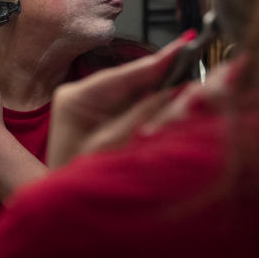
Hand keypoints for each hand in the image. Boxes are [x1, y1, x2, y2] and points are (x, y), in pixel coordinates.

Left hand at [47, 33, 192, 168]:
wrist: (62, 212)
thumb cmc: (78, 182)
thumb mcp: (111, 146)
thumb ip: (143, 116)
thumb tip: (175, 91)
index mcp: (76, 98)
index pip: (124, 74)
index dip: (157, 61)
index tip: (184, 45)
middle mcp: (82, 96)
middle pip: (132, 82)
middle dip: (164, 75)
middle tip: (196, 60)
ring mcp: (92, 108)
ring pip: (135, 93)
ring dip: (162, 90)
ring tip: (192, 79)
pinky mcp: (103, 121)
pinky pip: (134, 108)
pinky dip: (154, 107)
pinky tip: (175, 101)